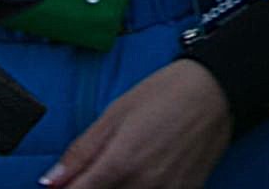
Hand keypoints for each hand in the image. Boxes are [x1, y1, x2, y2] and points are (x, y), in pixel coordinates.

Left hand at [45, 59, 231, 188]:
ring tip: (126, 165)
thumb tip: (50, 181)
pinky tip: (144, 173)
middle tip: (100, 169)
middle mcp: (142, 185)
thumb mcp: (115, 113)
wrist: (218, 90)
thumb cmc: (166, 93)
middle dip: (92, 186)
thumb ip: (81, 152)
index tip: (65, 185)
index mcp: (119, 164)